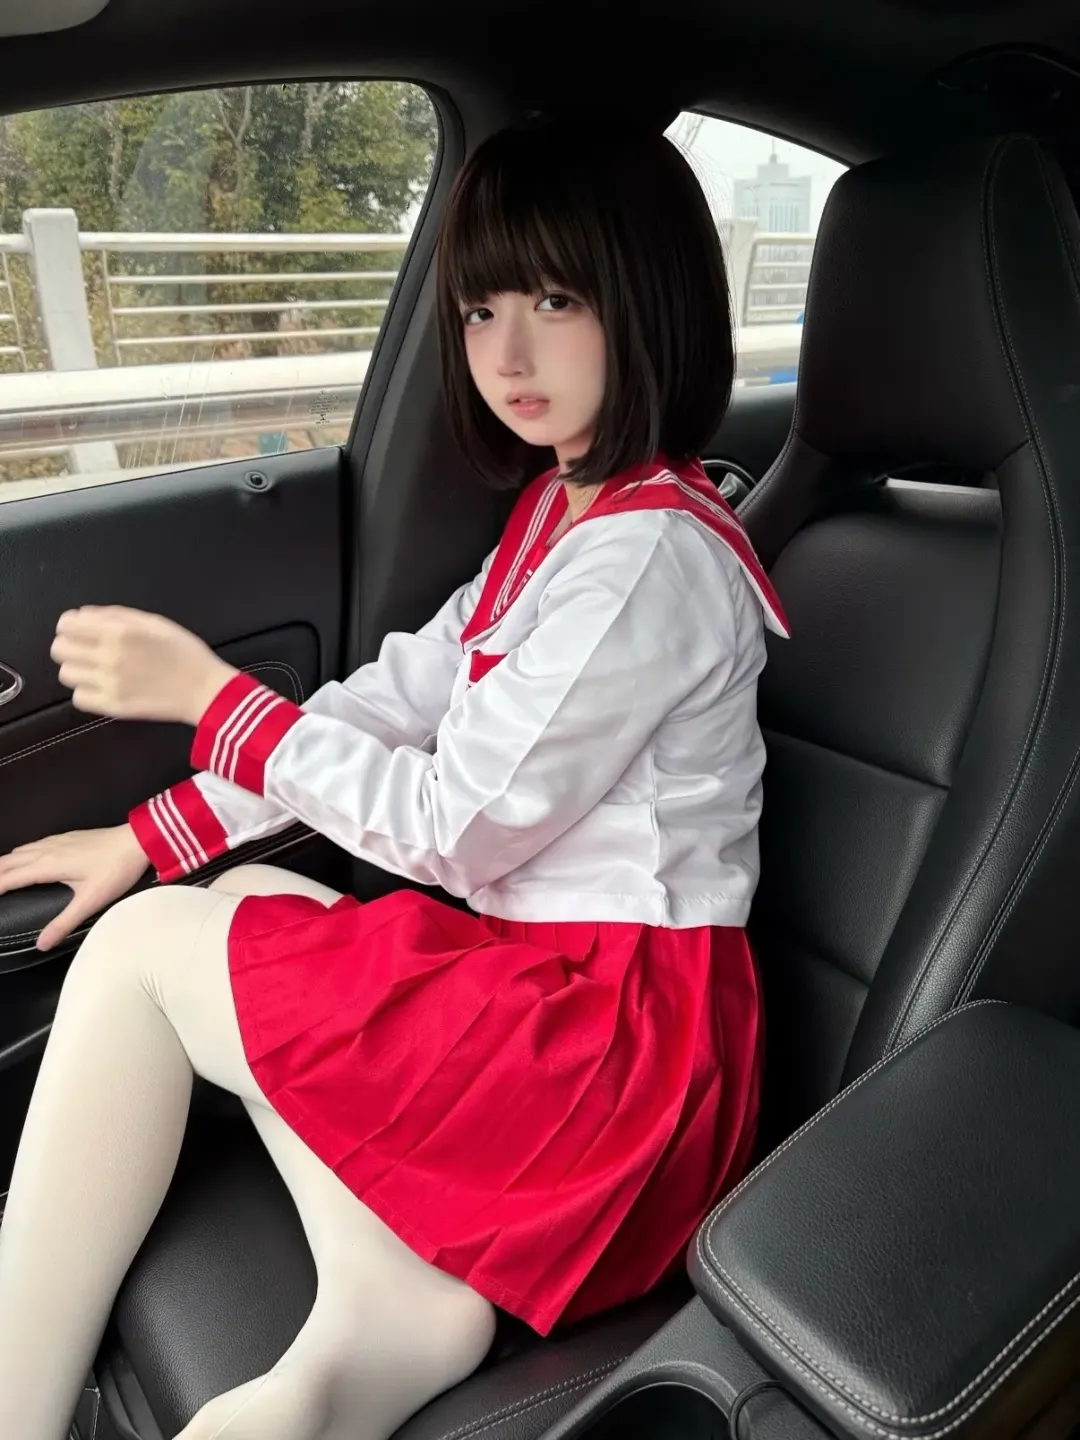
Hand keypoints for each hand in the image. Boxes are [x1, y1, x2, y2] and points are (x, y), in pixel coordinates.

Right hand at [0, 825, 150, 950]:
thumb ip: (64, 922)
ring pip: (20, 850)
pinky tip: (25, 858)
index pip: (9, 877)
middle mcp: (47, 849)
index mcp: (48, 865)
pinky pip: (33, 844)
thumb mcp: (90, 901)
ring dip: (4, 863)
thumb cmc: (116, 869)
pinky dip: (20, 854)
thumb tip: (42, 944)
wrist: (138, 840)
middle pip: (8, 861)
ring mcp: (57, 841)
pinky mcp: (67, 837)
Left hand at [50, 605, 237, 724]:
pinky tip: (102, 687)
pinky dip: (86, 691)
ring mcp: (109, 684)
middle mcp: (109, 656)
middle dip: (69, 645)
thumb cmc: (184, 651)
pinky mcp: (113, 706)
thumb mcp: (154, 621)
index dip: (69, 625)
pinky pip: (78, 698)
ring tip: (95, 670)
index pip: (67, 625)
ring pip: (66, 674)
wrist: (204, 689)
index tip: (79, 630)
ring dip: (77, 669)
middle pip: (60, 650)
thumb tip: (84, 615)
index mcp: (120, 631)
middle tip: (85, 649)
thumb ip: (116, 614)